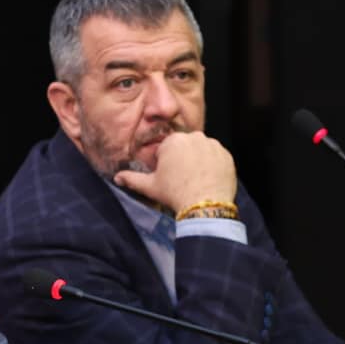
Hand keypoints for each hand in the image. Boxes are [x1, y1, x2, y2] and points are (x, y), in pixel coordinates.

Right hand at [111, 130, 236, 214]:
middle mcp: (194, 137)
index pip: (167, 148)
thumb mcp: (150, 187)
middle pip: (185, 147)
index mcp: (173, 141)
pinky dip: (213, 166)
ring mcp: (213, 145)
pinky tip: (208, 180)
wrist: (205, 206)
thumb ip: (132, 179)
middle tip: (182, 180)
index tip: (169, 177)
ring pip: (202, 151)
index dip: (166, 164)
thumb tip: (117, 177)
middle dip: (183, 159)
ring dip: (198, 161)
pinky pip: (217, 157)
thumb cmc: (175, 194)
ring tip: (196, 181)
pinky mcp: (227, 155)